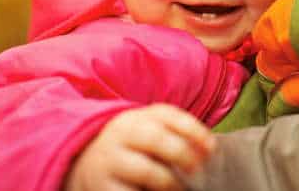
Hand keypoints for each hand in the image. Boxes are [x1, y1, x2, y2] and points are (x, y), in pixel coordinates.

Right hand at [64, 104, 215, 190]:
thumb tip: (210, 150)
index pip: (168, 115)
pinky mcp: (102, 187)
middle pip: (157, 138)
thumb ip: (177, 135)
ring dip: (170, 182)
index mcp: (137, 117)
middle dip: (183, 154)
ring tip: (177, 189)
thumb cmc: (134, 148)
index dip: (194, 130)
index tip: (212, 148)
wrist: (86, 162)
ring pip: (147, 170)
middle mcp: (121, 134)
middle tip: (197, 169)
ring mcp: (110, 160)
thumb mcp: (150, 132)